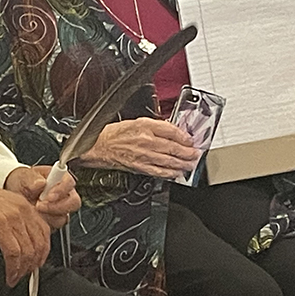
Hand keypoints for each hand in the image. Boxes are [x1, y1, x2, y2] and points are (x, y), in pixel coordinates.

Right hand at [0, 172, 49, 286]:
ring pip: (27, 251)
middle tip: (27, 274)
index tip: (38, 261)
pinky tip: (9, 273)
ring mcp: (12, 218)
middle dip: (34, 264)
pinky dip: (13, 268)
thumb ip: (15, 221)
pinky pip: (13, 253)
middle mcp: (21, 211)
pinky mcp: (0, 226)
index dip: (43, 251)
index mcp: (24, 206)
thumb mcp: (3, 207)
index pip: (44, 232)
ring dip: (23, 269)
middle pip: (38, 244)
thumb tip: (22, 240)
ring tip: (16, 276)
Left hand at [3, 165, 80, 230]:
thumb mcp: (23, 176)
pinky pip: (56, 225)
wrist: (14, 194)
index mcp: (59, 177)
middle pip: (73, 202)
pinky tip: (35, 217)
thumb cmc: (23, 182)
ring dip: (49, 215)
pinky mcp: (55, 220)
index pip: (69, 182)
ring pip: (65, 216)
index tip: (49, 196)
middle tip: (40, 206)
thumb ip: (31, 178)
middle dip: (57, 207)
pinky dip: (45, 223)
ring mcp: (61, 208)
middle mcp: (64, 193)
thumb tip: (41, 182)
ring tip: (34, 210)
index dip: (61, 190)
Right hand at [78, 118, 200, 178]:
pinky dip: (170, 173)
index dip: (183, 136)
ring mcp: (143, 155)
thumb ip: (154, 126)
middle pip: (173, 147)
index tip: (190, 140)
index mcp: (144, 126)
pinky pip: (159, 171)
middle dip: (187, 152)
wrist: (98, 146)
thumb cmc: (113, 134)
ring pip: (168, 160)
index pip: (170, 130)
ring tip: (191, 164)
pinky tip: (177, 173)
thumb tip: (170, 131)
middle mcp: (145, 140)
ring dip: (183, 163)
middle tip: (196, 154)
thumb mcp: (135, 122)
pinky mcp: (139, 167)